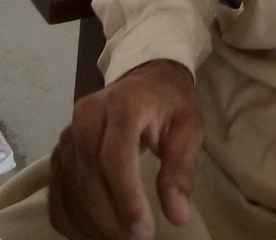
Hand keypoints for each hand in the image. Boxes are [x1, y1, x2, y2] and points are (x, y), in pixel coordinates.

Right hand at [49, 59, 202, 239]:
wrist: (146, 80)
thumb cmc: (170, 103)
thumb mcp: (189, 127)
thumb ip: (181, 169)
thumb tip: (178, 214)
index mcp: (123, 104)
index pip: (115, 157)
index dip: (126, 199)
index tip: (143, 230)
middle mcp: (87, 117)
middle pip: (88, 177)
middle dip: (110, 219)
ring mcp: (68, 134)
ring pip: (70, 190)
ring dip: (92, 225)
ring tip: (121, 239)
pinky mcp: (59, 152)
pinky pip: (57, 195)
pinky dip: (73, 221)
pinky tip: (95, 232)